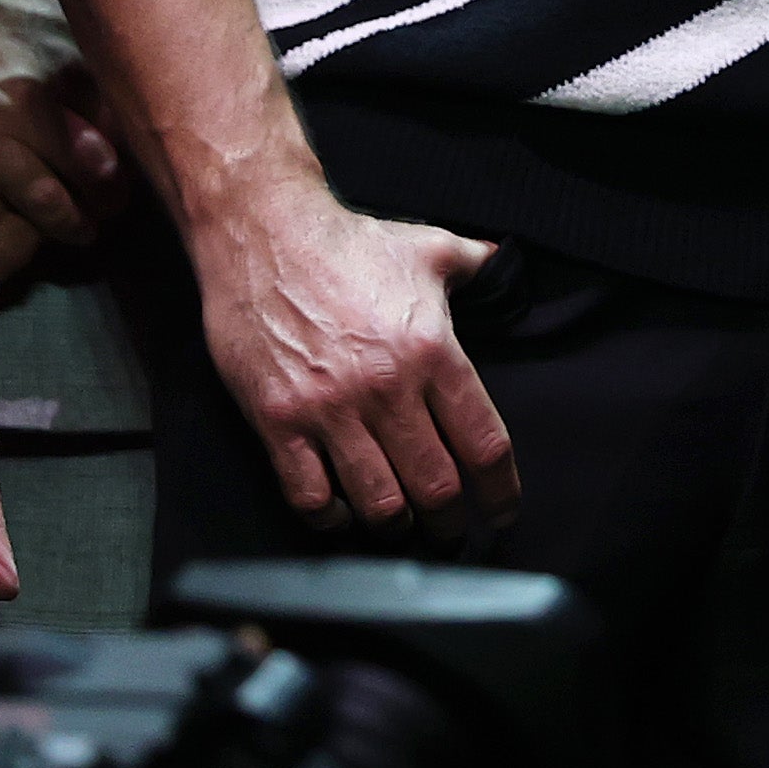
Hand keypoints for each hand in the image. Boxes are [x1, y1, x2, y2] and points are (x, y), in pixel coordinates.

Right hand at [192, 183, 517, 534]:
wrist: (264, 234)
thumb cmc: (349, 243)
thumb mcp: (428, 248)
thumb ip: (475, 263)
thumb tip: (504, 262)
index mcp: (433, 351)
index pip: (483, 444)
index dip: (499, 492)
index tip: (502, 513)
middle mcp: (386, 388)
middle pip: (435, 487)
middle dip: (449, 523)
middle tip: (450, 532)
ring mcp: (329, 410)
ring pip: (378, 503)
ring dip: (395, 527)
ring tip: (401, 528)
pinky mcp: (279, 421)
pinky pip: (310, 496)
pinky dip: (330, 517)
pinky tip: (340, 511)